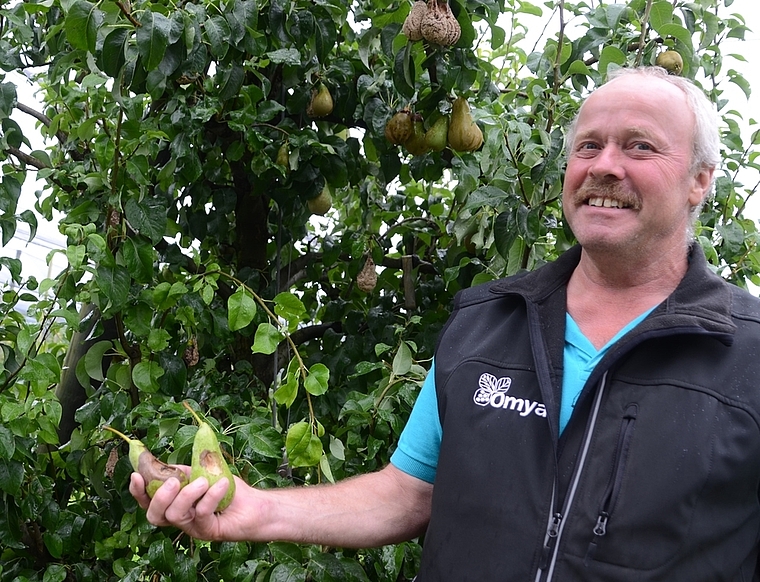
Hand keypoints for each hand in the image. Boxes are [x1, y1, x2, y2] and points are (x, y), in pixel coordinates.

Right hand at [129, 467, 257, 541]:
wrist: (256, 504)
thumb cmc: (228, 489)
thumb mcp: (203, 473)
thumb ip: (185, 470)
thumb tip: (168, 462)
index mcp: (175, 503)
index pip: (148, 502)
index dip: (138, 492)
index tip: (136, 475)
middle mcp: (180, 518)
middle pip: (155, 516)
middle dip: (160, 497)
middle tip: (174, 481)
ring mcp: (193, 527)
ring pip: (176, 516)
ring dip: (187, 495)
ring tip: (203, 481)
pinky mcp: (208, 531)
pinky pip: (201, 513)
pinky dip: (210, 496)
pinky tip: (221, 484)